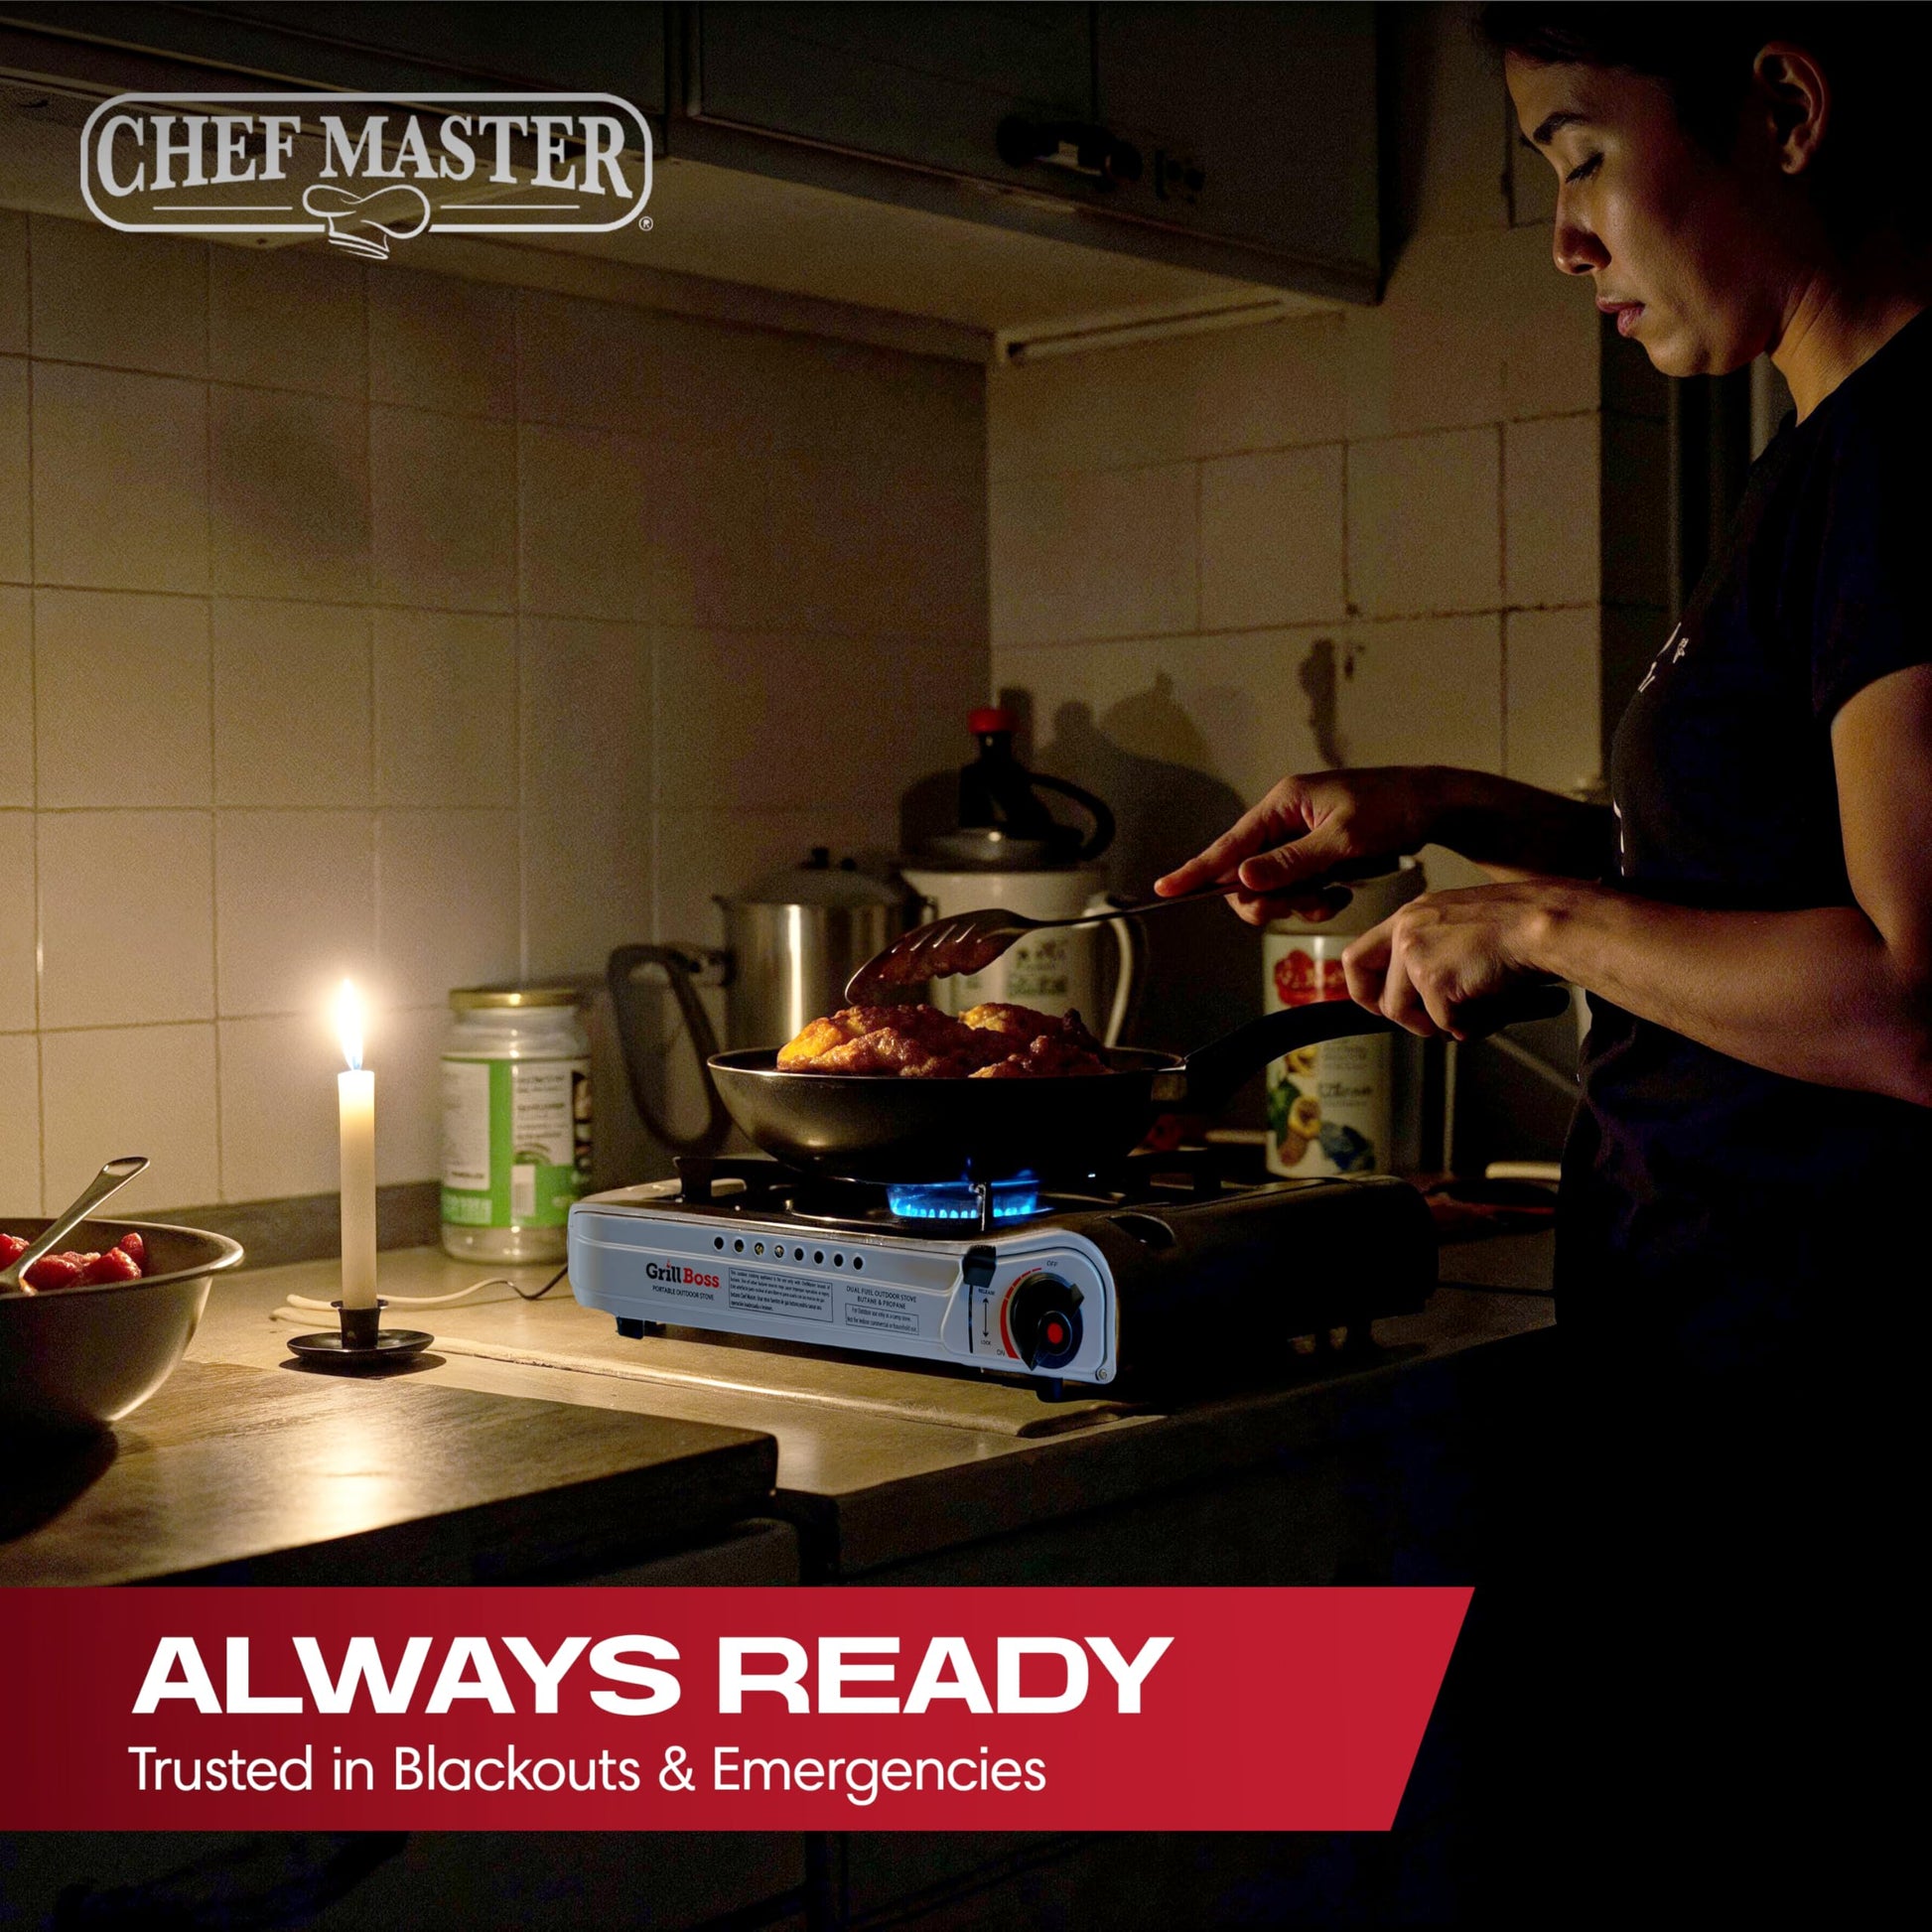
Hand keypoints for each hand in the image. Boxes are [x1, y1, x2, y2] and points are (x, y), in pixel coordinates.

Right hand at [1154, 768, 1440, 927]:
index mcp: (1283, 804)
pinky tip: (1340, 892)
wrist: (1431, 804)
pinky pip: (1297, 887)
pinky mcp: (1314, 853)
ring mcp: (1298, 837)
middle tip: (1304, 903)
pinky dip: (1314, 899)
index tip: (1165, 890)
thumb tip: (1242, 879)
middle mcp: (1284, 819)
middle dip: (1270, 898)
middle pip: (1247, 874)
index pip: (1230, 844)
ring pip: (1273, 886)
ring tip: (1333, 896)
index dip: (1197, 871)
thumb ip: (1292, 863)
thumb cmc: (1393, 809)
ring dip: (1298, 901)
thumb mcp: (1343, 839)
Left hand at [1341, 883, 1559, 1038]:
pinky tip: (1492, 1004)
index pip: (1358, 956)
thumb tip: (1423, 1004)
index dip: (1364, 989)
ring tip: (1477, 1009)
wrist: (1543, 922)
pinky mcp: (1433, 978)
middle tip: (1429, 1024)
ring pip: (1405, 1014)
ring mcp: (1415, 953)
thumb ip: (1433, 956)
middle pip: (1372, 992)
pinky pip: (1443, 1022)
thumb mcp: (1461, 931)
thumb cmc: (1518, 928)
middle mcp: (1406, 930)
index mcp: (1412, 916)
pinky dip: (1471, 1024)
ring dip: (1441, 1023)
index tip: (1378, 1007)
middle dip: (1401, 1018)